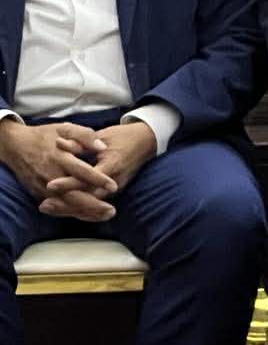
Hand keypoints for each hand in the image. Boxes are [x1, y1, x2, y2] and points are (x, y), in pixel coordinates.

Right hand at [0, 120, 115, 219]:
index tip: (113, 186)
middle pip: (72, 195)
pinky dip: (74, 212)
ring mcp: (43, 187)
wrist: (16, 146)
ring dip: (85, 212)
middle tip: (111, 210)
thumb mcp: (65, 128)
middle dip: (93, 204)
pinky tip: (90, 215)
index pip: (80, 171)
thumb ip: (84, 135)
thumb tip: (101, 146)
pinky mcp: (39, 194)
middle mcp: (50, 175)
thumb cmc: (44, 136)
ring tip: (106, 215)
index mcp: (59, 157)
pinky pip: (59, 206)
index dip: (97, 179)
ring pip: (66, 204)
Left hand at [42, 122, 156, 219]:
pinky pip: (95, 202)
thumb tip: (60, 144)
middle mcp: (115, 180)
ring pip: (90, 204)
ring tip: (48, 208)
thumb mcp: (102, 136)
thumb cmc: (123, 136)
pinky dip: (78, 206)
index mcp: (113, 164)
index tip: (50, 185)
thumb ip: (81, 142)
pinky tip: (62, 208)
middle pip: (88, 198)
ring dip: (69, 207)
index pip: (88, 178)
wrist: (146, 142)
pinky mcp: (113, 190)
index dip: (69, 183)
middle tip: (44, 205)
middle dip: (66, 203)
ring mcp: (116, 187)